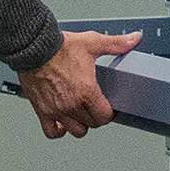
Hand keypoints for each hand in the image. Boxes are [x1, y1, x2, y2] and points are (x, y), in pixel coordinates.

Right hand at [14, 28, 140, 139]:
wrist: (33, 47)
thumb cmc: (60, 46)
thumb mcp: (93, 42)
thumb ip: (116, 43)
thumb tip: (135, 38)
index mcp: (87, 91)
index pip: (104, 116)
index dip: (108, 113)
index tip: (107, 107)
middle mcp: (72, 104)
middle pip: (92, 124)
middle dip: (96, 117)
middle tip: (94, 108)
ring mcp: (56, 110)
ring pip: (75, 131)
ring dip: (80, 125)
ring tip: (80, 114)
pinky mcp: (42, 110)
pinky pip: (52, 132)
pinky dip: (58, 131)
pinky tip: (62, 122)